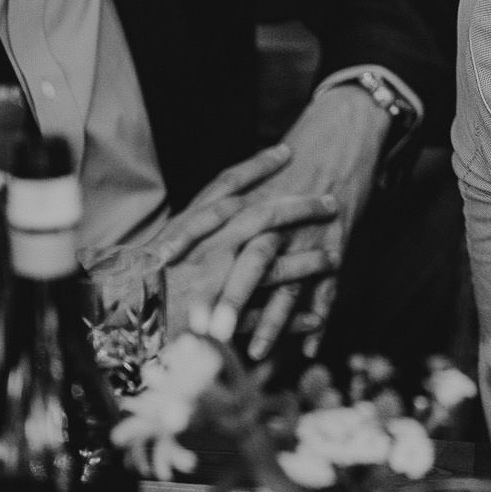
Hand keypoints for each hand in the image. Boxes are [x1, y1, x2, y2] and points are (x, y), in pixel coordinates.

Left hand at [164, 91, 392, 357]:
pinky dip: (319, 318)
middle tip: (204, 330)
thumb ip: (212, 213)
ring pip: (288, 280)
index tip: (149, 272)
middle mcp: (274, 219)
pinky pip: (328, 287)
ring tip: (255, 353)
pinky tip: (309, 348)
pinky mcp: (336, 245)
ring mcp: (306, 234)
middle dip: (228, 297)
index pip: (206, 220)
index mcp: (247, 200)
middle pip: (249, 259)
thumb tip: (168, 246)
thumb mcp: (245, 183)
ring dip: (273, 319)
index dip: (179, 244)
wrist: (341, 138)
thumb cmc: (289, 165)